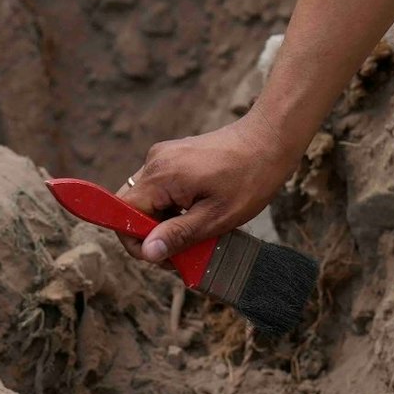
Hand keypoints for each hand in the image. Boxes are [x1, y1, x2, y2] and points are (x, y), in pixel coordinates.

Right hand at [119, 112, 296, 263]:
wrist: (270, 139)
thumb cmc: (249, 178)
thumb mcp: (215, 217)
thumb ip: (178, 235)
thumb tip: (148, 253)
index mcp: (161, 176)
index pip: (123, 214)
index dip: (137, 241)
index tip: (165, 255)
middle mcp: (154, 162)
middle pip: (132, 207)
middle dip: (151, 233)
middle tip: (182, 250)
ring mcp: (163, 156)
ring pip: (146, 200)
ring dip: (163, 221)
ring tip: (195, 231)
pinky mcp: (173, 156)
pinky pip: (159, 188)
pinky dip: (171, 206)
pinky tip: (197, 212)